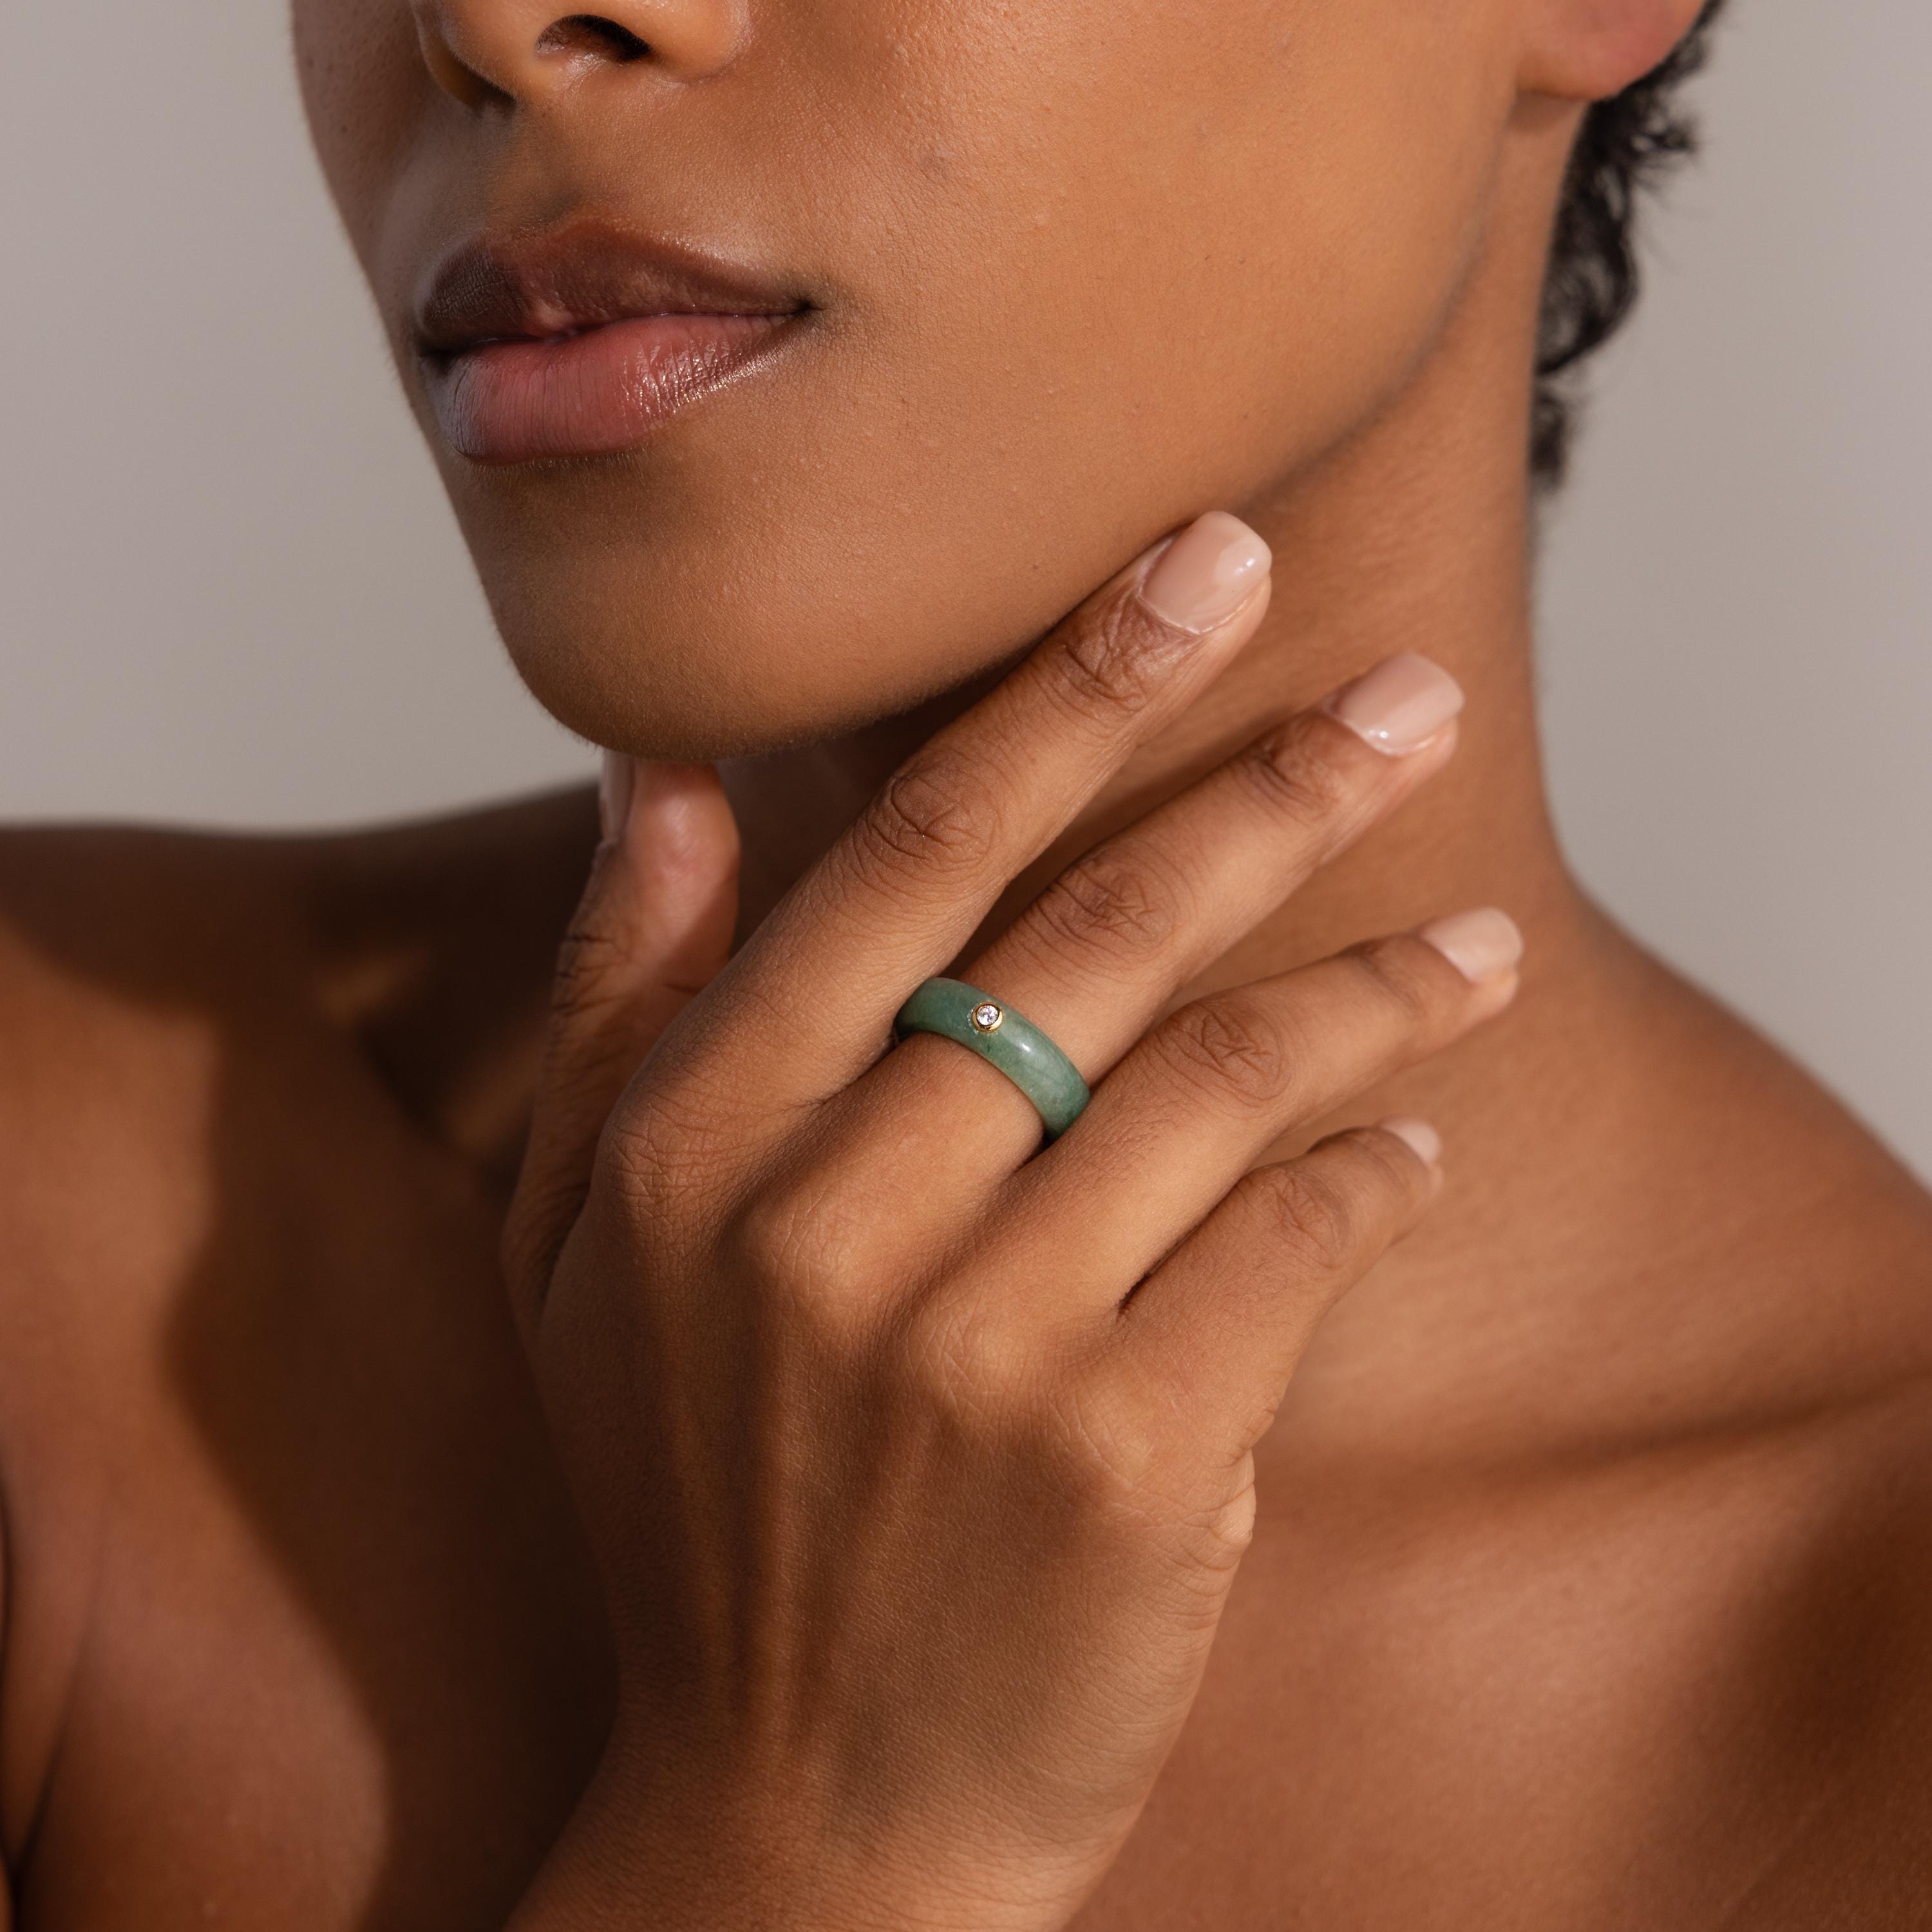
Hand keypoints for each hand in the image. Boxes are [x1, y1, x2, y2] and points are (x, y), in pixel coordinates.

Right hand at [501, 512, 1516, 1931]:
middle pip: (1092, 934)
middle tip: (1407, 696)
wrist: (793, 1811)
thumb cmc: (690, 1501)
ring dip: (1375, 984)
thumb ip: (611, 1001)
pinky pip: (1297, 1244)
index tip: (1199, 570)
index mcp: (689, 1142)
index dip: (1072, 692)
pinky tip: (1414, 1135)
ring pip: (1225, 1076)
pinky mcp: (1126, 1459)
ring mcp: (978, 1344)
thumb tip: (657, 781)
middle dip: (1271, 785)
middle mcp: (824, 1219)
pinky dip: (1378, 1169)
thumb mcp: (572, 1252)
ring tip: (1479, 936)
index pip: (911, 853)